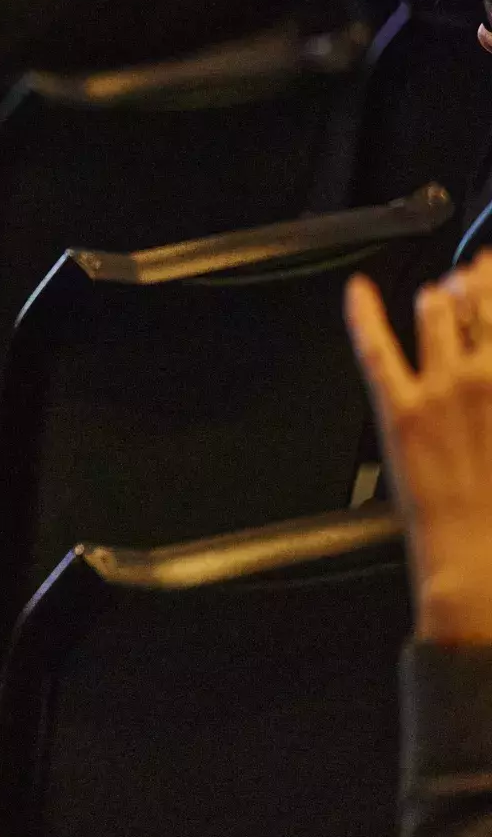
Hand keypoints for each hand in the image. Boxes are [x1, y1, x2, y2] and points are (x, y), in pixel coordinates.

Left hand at [350, 264, 491, 644]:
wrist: (487, 565)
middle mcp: (489, 374)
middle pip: (484, 299)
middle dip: (483, 279)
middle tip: (483, 270)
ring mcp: (441, 387)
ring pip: (435, 311)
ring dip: (439, 297)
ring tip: (439, 292)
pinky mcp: (397, 407)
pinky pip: (374, 345)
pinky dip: (362, 312)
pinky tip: (357, 290)